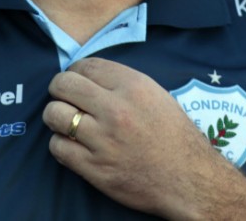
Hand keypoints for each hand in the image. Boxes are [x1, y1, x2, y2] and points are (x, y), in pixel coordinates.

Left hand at [42, 58, 245, 219]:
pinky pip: (58, 147)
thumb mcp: (156, 95)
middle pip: (64, 85)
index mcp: (133, 86)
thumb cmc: (175, 137)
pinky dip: (60, 145)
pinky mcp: (94, 168)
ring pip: (55, 115)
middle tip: (63, 97)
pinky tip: (72, 145)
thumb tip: (88, 76)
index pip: (86, 65)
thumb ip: (123, 83)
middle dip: (58, 89)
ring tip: (65, 122)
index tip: (75, 79)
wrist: (190, 180)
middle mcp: (116, 109)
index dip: (74, 70)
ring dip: (56, 117)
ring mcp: (103, 140)